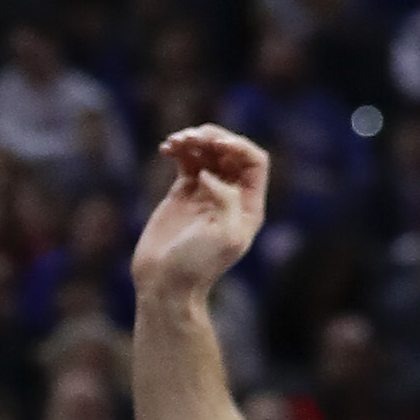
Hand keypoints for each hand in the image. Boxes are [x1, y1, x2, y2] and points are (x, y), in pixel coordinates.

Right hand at [132, 127, 269, 298]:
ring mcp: (205, 192)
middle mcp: (230, 196)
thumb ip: (227, 200)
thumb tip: (209, 174)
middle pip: (230, 151)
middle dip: (213, 137)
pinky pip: (186, 160)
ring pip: (207, 152)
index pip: (254, 161)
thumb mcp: (225, 236)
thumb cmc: (196, 265)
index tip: (216, 146)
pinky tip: (166, 148)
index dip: (238, 146)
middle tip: (192, 137)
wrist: (165, 282)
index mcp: (248, 206)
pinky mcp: (182, 192)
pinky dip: (178, 149)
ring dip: (193, 139)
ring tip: (175, 141)